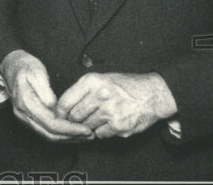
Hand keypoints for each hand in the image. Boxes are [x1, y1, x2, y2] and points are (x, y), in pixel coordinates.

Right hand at [0, 51, 93, 141]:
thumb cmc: (26, 66)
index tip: (85, 129)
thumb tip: (52, 105)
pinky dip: (60, 134)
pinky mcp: (28, 118)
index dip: (69, 128)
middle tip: (89, 136)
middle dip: (71, 137)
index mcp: (26, 103)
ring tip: (84, 136)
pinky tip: (72, 132)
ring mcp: (24, 118)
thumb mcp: (36, 71)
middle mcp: (23, 114)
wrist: (12, 65)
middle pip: (49, 134)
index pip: (50, 123)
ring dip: (67, 138)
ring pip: (47, 135)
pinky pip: (45, 131)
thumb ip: (44, 89)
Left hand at [56, 72, 176, 138]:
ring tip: (96, 120)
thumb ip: (83, 90)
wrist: (152, 94)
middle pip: (75, 116)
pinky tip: (107, 124)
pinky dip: (101, 132)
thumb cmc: (125, 85)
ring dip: (88, 127)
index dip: (60, 112)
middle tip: (78, 121)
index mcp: (92, 81)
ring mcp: (110, 111)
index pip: (65, 101)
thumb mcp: (101, 78)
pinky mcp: (119, 126)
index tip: (59, 117)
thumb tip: (63, 106)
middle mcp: (100, 95)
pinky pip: (100, 134)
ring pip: (86, 126)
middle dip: (74, 121)